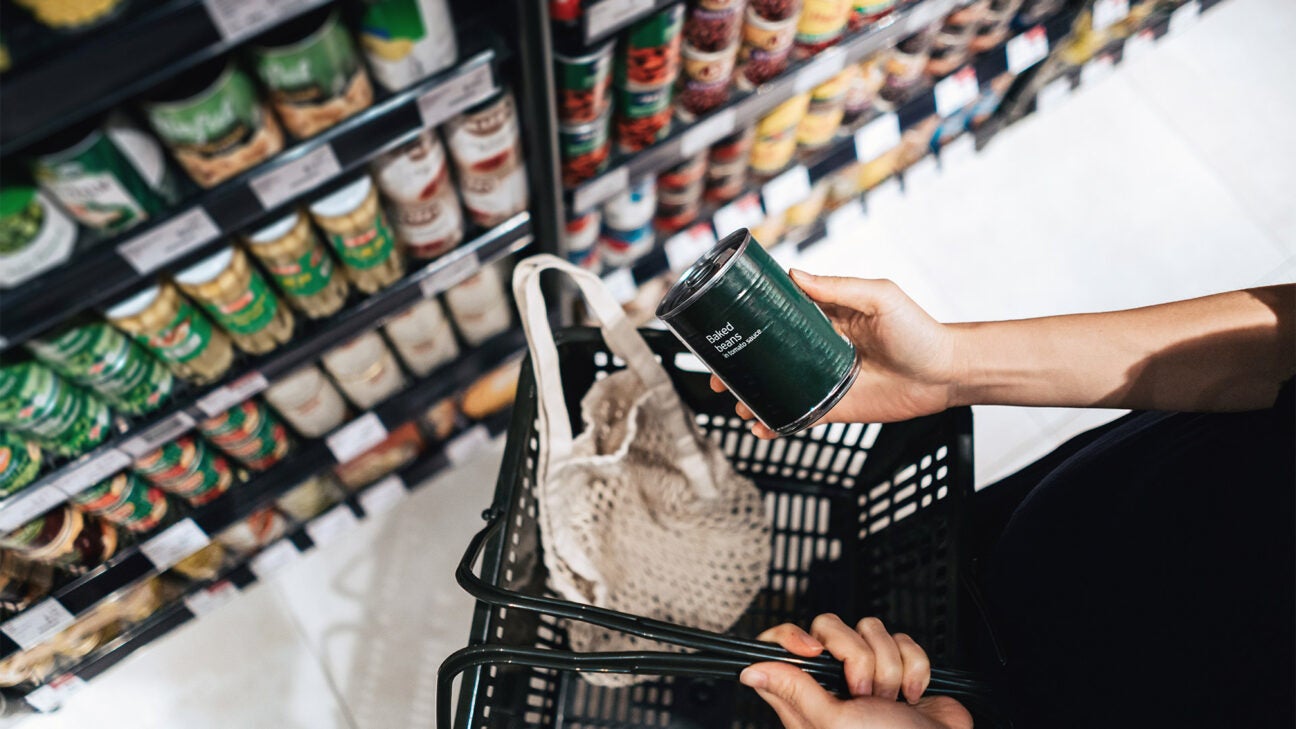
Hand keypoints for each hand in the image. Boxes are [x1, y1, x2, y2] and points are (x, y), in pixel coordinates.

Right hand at [709, 271, 960, 437]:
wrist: (946, 372)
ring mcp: (824, 380)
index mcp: (826, 318)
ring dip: (753, 396)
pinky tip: (761, 427)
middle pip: (768, 356)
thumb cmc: (920, 329)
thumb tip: (795, 274)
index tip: (723, 326)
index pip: (778, 316)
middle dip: (739, 366)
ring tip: (737, 401)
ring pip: (778, 388)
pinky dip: (778, 423)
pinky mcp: (835, 407)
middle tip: (717, 373)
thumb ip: (838, 287)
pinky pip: (799, 415)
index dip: (749, 322)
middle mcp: (819, 349)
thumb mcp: (879, 297)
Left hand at [741, 614, 971, 728]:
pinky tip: (911, 695)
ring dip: (889, 666)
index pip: (779, 645)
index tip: (814, 649)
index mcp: (806, 695)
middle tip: (863, 691)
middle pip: (829, 627)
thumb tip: (750, 670)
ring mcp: (867, 670)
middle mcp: (832, 679)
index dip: (793, 637)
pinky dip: (914, 667)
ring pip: (870, 629)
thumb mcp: (833, 723)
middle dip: (856, 656)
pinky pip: (902, 640)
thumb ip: (794, 691)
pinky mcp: (900, 664)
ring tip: (889, 700)